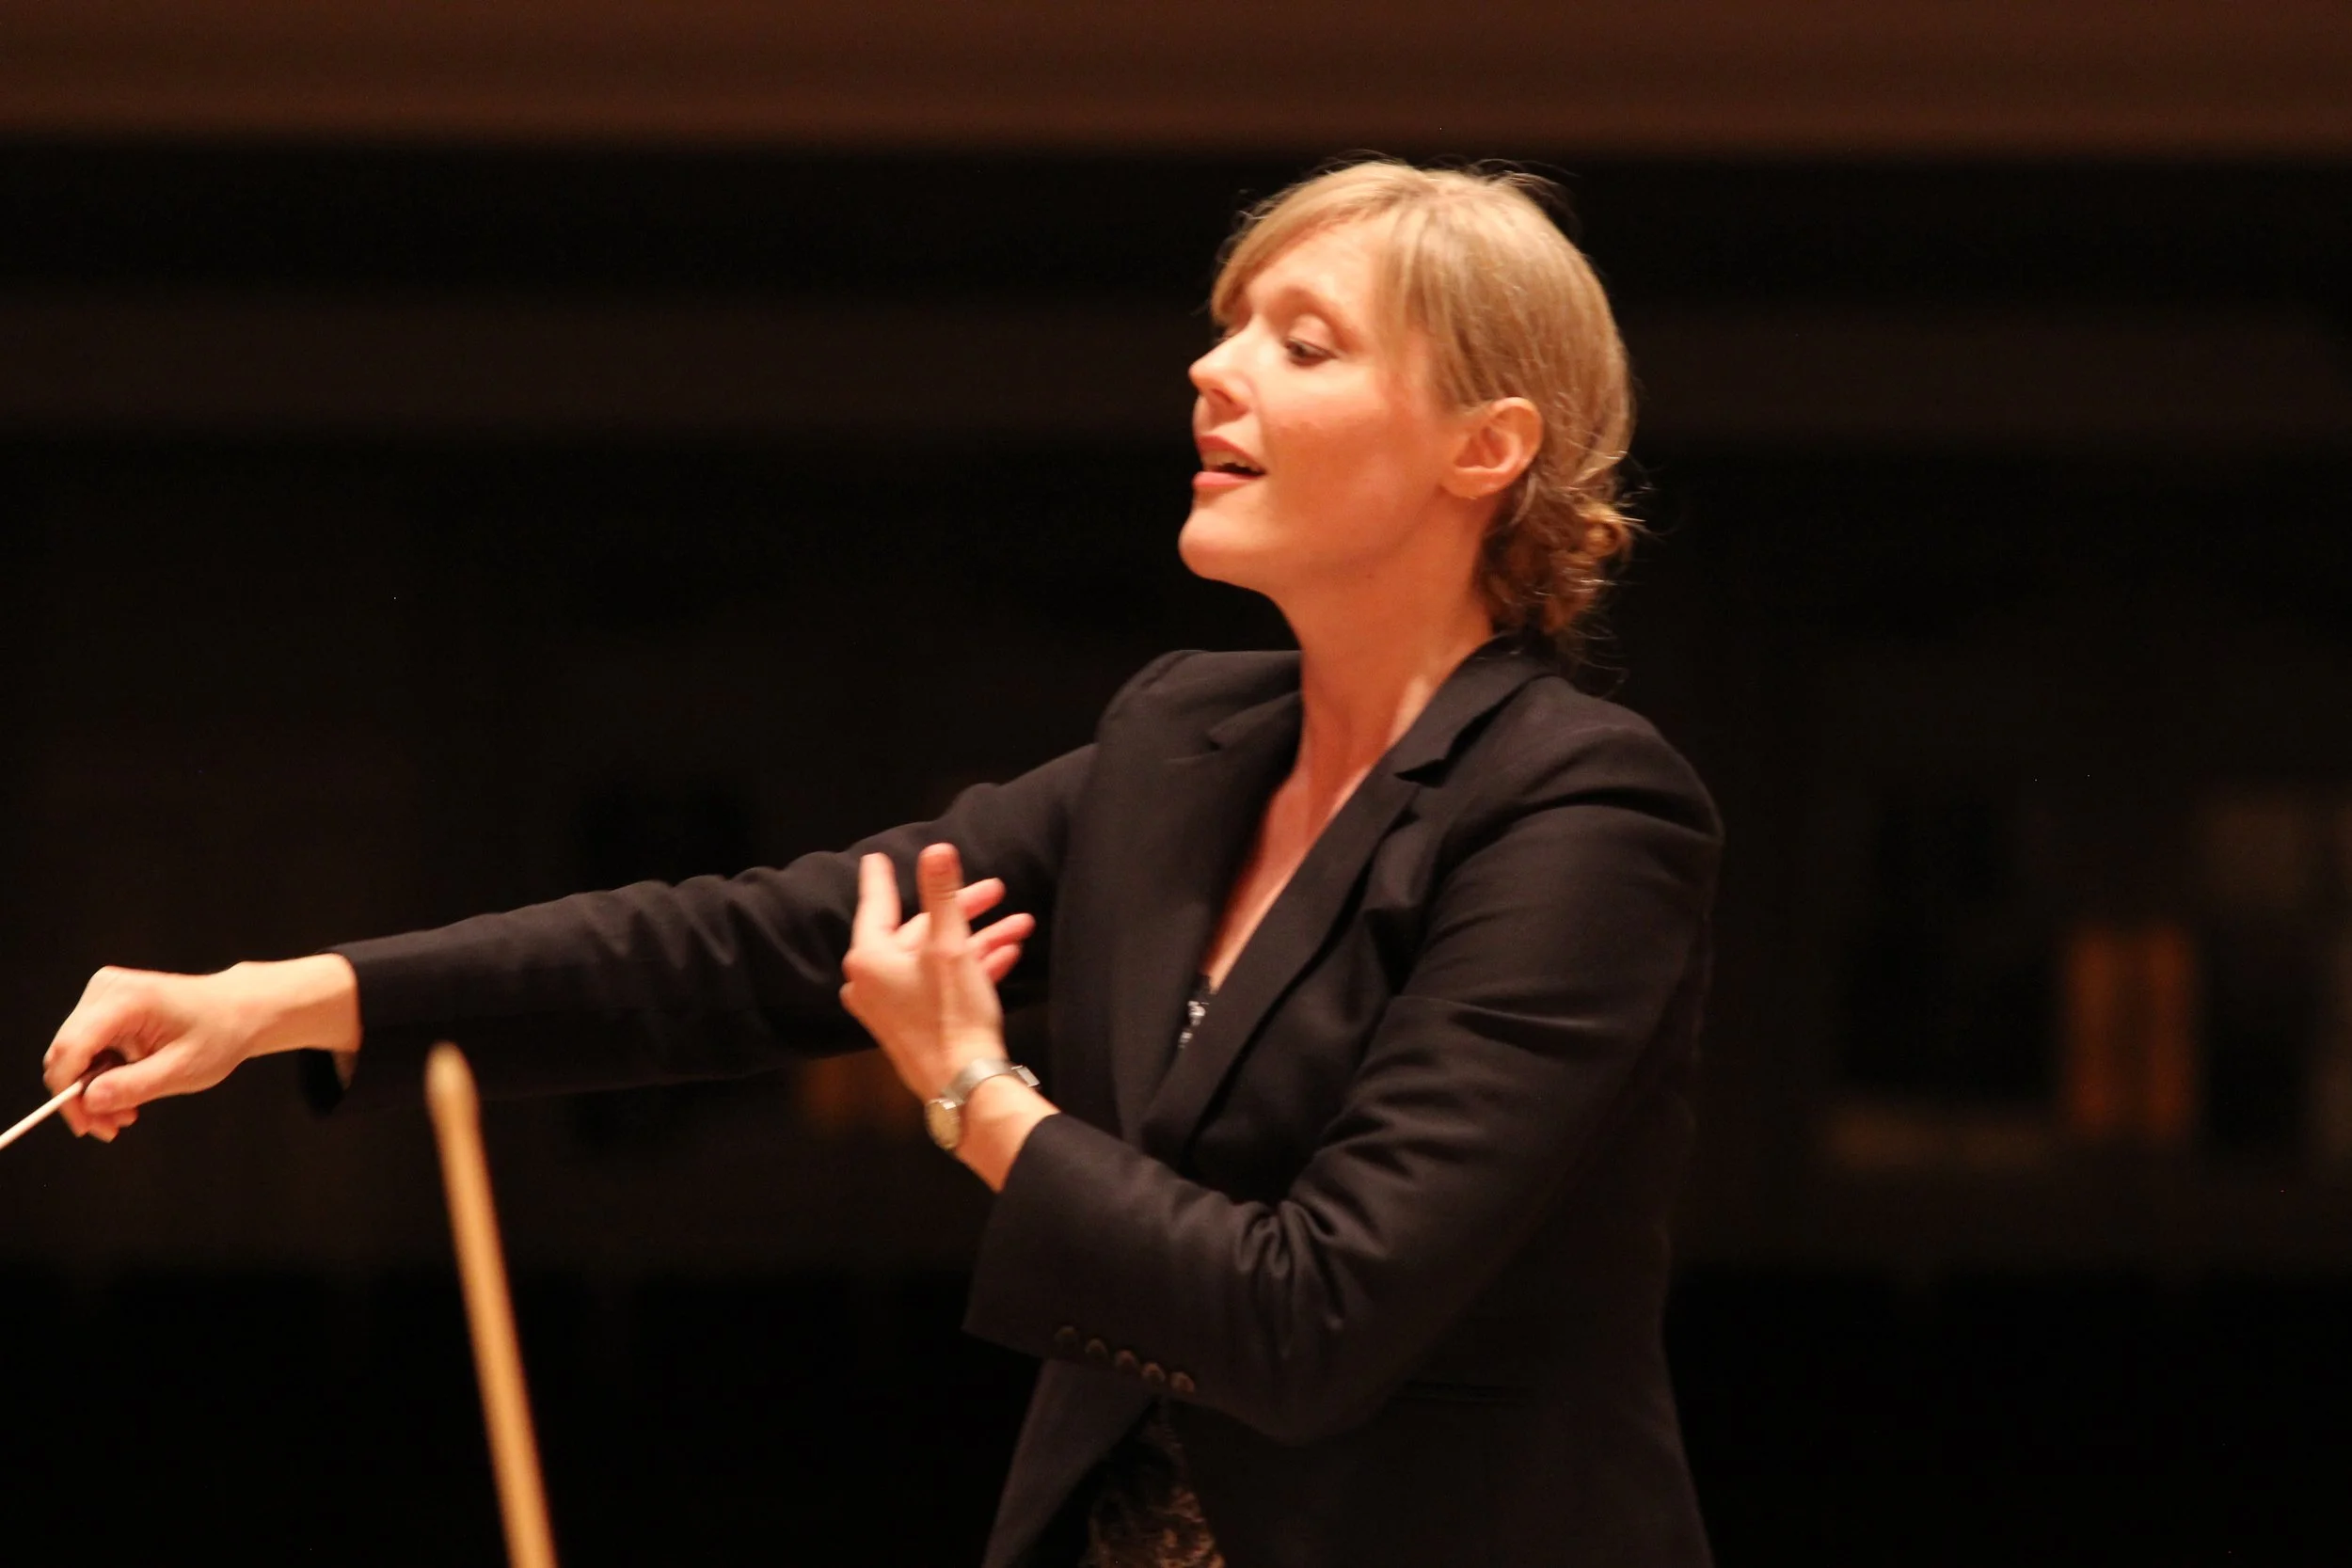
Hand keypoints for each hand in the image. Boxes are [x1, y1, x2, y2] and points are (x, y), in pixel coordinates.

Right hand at [42, 955, 359, 1140]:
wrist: (240, 1009)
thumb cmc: (221, 1033)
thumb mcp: (183, 1069)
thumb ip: (134, 1086)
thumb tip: (89, 1101)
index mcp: (127, 1000)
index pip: (70, 1049)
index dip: (68, 1093)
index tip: (85, 1126)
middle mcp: (107, 989)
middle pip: (66, 1053)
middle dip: (84, 1097)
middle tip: (112, 1127)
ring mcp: (104, 994)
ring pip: (73, 1054)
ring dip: (95, 1090)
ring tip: (126, 1113)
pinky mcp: (105, 1004)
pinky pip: (87, 1047)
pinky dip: (102, 1074)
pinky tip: (126, 1091)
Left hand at [838, 846, 1033, 1101]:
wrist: (964, 1083)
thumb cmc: (951, 1013)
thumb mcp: (950, 945)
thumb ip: (943, 894)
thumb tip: (937, 849)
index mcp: (869, 958)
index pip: (877, 904)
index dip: (883, 878)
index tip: (878, 858)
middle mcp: (871, 981)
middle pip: (918, 931)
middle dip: (963, 911)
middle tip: (997, 890)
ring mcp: (891, 1006)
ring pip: (936, 958)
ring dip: (978, 940)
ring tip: (1020, 925)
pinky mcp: (913, 1024)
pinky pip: (940, 985)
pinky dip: (971, 968)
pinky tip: (1007, 955)